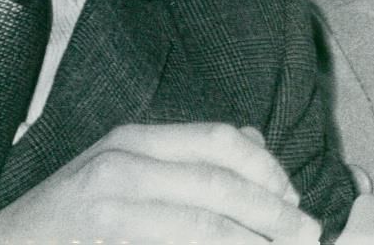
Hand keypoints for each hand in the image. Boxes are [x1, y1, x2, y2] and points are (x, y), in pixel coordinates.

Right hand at [0, 122, 321, 243]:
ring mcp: (110, 208)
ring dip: (255, 241)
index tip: (293, 195)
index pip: (219, 139)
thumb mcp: (120, 168)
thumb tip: (252, 139)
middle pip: (219, 182)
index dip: (265, 166)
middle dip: (273, 212)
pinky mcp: (104, 240)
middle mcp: (123, 164)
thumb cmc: (65, 216)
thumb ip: (180, 155)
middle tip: (309, 234)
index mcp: (133, 139)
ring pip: (204, 223)